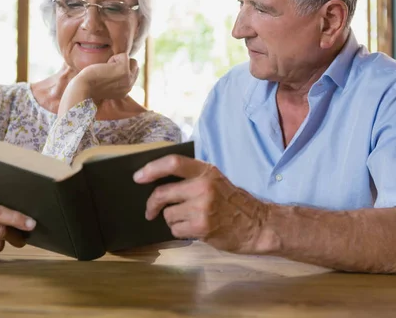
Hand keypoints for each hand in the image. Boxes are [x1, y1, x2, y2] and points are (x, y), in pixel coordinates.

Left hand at [77, 53, 138, 100]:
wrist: (83, 88)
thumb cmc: (89, 85)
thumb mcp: (106, 85)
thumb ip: (116, 80)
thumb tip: (117, 66)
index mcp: (125, 92)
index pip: (132, 73)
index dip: (121, 68)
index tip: (107, 75)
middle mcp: (129, 87)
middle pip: (135, 65)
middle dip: (122, 63)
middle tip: (107, 71)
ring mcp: (128, 79)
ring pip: (131, 60)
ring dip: (117, 61)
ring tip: (106, 69)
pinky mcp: (124, 70)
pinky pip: (124, 55)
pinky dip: (114, 58)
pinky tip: (105, 66)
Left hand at [134, 155, 267, 253]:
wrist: (257, 224)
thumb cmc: (233, 203)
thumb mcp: (216, 181)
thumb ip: (193, 178)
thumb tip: (158, 182)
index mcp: (206, 171)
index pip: (173, 163)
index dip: (151, 169)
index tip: (138, 177)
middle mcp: (203, 186)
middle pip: (163, 193)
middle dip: (153, 204)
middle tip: (151, 211)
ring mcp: (202, 207)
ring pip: (168, 214)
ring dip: (173, 220)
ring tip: (188, 220)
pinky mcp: (201, 226)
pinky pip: (175, 229)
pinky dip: (180, 231)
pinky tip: (194, 229)